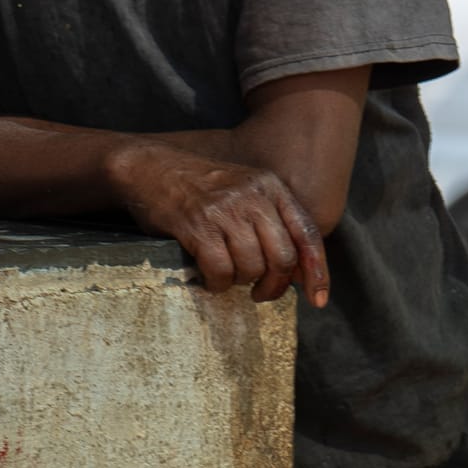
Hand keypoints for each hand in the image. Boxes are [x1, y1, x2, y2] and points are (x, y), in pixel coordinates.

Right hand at [109, 141, 329, 307]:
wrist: (150, 168)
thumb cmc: (199, 188)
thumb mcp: (243, 192)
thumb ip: (271, 222)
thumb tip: (297, 272)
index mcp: (270, 187)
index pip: (307, 233)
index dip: (317, 271)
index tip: (317, 300)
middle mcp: (253, 195)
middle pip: (283, 257)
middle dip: (274, 285)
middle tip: (259, 293)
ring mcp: (225, 209)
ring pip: (252, 266)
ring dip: (240, 282)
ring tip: (227, 276)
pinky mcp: (198, 225)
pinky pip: (221, 270)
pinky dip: (217, 283)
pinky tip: (208, 278)